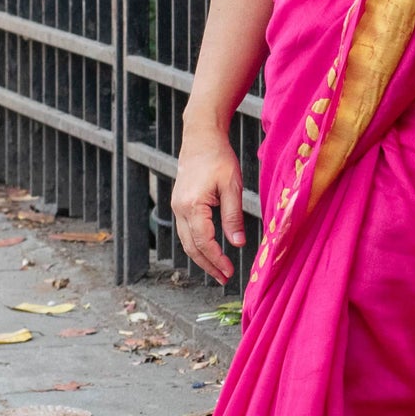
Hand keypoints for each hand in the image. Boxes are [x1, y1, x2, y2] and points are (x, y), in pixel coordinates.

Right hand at [172, 124, 245, 283]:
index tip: (230, 272)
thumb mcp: (232, 186)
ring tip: (218, 270)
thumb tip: (237, 243)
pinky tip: (209, 251)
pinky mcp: (179, 203)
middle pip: (191, 246)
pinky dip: (196, 244)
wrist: (201, 137)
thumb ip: (233, 216)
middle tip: (224, 278)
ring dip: (201, 258)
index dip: (217, 259)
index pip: (204, 242)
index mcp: (192, 205)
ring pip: (186, 241)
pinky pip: (185, 231)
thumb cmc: (219, 157)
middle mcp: (179, 208)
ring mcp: (177, 206)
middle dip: (207, 265)